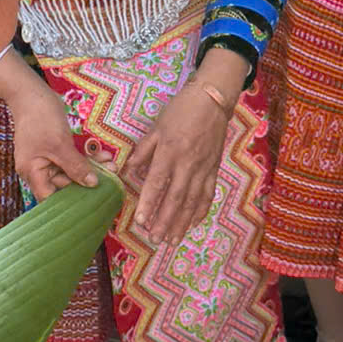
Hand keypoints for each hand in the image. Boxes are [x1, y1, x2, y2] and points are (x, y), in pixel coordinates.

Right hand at [0, 62, 97, 201]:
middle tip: (110, 178)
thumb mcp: (60, 145)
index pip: (50, 197)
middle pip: (64, 184)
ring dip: (90, 167)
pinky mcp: (55, 148)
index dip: (69, 203)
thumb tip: (92, 184)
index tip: (90, 203)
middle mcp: (38, 169)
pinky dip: (85, 157)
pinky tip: (102, 155)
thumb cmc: (40, 119)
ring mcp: (46, 158)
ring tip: (110, 165)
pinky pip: (71, 158)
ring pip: (71, 170)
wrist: (31, 92)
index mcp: (33, 172)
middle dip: (87, 180)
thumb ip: (76, 167)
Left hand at [124, 46, 246, 243]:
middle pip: (175, 198)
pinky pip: (208, 195)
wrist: (213, 101)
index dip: (149, 203)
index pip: (157, 182)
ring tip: (172, 240)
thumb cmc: (180, 111)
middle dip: (165, 221)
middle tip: (155, 239)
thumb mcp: (156, 127)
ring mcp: (203, 169)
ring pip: (192, 201)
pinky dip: (200, 212)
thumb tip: (128, 171)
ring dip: (182, 223)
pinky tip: (192, 225)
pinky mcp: (214, 170)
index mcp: (169, 152)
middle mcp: (187, 164)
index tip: (141, 221)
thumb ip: (143, 151)